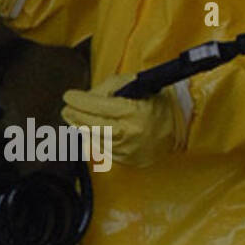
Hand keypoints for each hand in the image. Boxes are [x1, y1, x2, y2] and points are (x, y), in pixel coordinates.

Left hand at [60, 73, 190, 166]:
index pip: (97, 107)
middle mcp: (131, 133)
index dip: (79, 101)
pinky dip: (93, 139)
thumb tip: (82, 99)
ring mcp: (130, 150)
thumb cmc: (152, 98)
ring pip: (95, 139)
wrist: (179, 123)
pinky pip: (104, 150)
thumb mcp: (130, 83)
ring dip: (81, 128)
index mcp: (133, 112)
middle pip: (92, 125)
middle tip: (66, 109)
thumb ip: (104, 90)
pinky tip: (88, 131)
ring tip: (74, 118)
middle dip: (75, 116)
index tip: (68, 96)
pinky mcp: (129, 160)